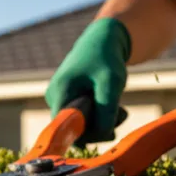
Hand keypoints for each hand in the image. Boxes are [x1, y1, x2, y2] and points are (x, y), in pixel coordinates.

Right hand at [45, 17, 130, 143]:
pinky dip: (100, 116)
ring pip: (80, 125)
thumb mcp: (111, 83)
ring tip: (121, 109)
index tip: (109, 129)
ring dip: (103, 122)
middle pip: (73, 129)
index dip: (87, 135)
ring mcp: (59, 99)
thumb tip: (103, 135)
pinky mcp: (68, 101)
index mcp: (59, 92)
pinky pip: (83, 118)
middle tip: (122, 114)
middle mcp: (53, 98)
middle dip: (99, 127)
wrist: (103, 40)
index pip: (65, 129)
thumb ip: (106, 111)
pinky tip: (113, 106)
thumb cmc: (106, 58)